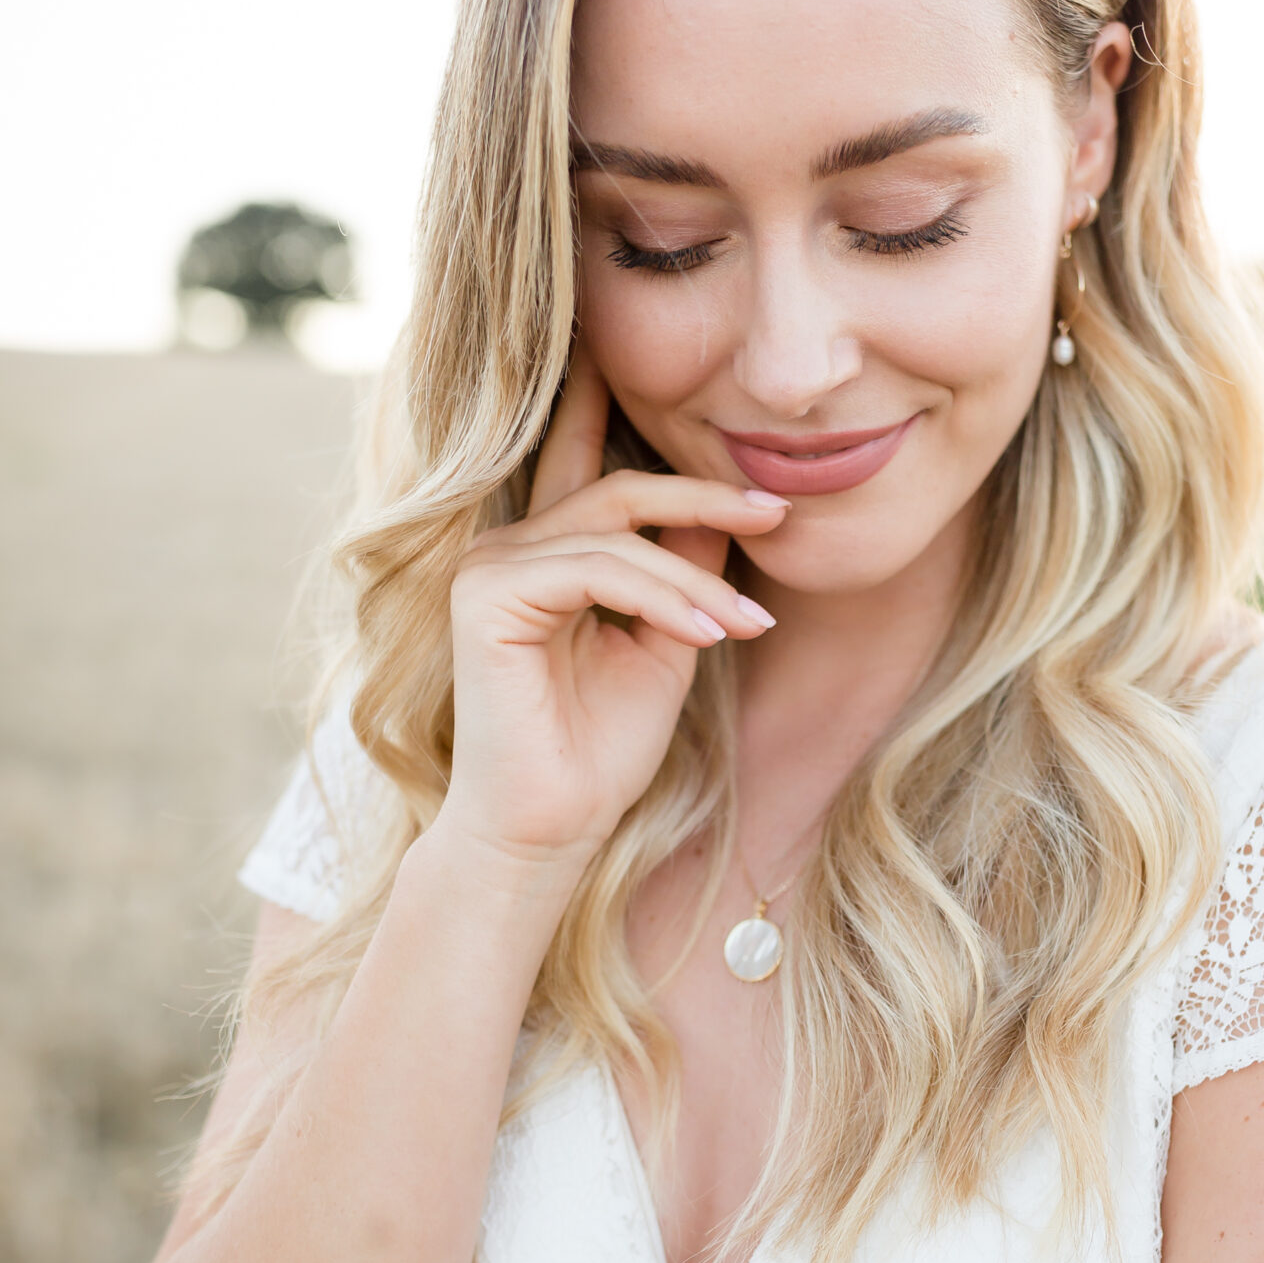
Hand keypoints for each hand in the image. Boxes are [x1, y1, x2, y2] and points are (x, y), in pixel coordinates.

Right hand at [437, 345, 789, 868]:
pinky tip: (711, 633)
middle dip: (705, 496)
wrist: (552, 829)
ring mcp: (489, 566)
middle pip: (620, 491)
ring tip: (751, 622)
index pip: (590, 467)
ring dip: (697, 579)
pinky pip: (598, 572)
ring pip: (618, 536)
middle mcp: (508, 550)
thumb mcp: (666, 642)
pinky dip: (664, 599)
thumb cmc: (600, 749)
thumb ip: (684, 573)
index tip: (729, 433)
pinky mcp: (486, 594)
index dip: (651, 435)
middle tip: (778, 511)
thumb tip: (731, 507)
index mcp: (546, 557)